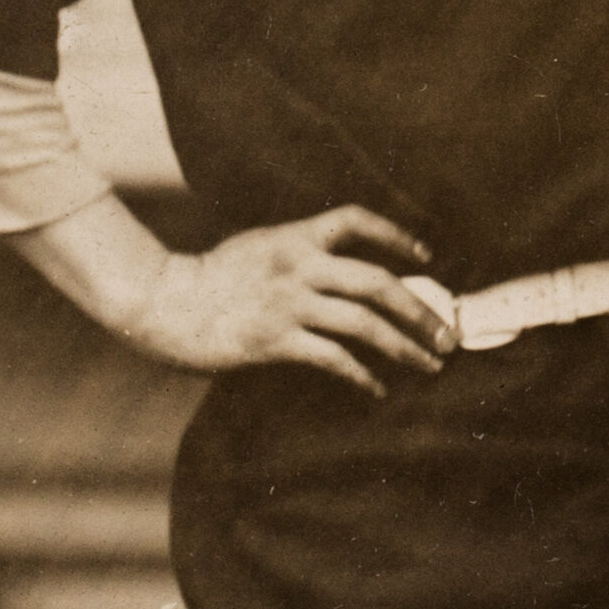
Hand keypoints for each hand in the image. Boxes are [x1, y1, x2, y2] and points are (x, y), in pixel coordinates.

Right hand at [123, 205, 456, 396]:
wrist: (161, 301)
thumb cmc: (212, 275)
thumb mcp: (261, 245)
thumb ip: (303, 252)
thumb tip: (349, 270)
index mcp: (296, 236)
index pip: (357, 220)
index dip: (397, 235)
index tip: (427, 256)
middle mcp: (299, 266)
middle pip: (378, 282)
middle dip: (421, 311)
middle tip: (447, 335)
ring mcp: (288, 304)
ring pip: (365, 324)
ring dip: (405, 347)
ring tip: (430, 364)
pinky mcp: (275, 340)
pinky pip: (333, 359)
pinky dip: (362, 376)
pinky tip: (378, 389)